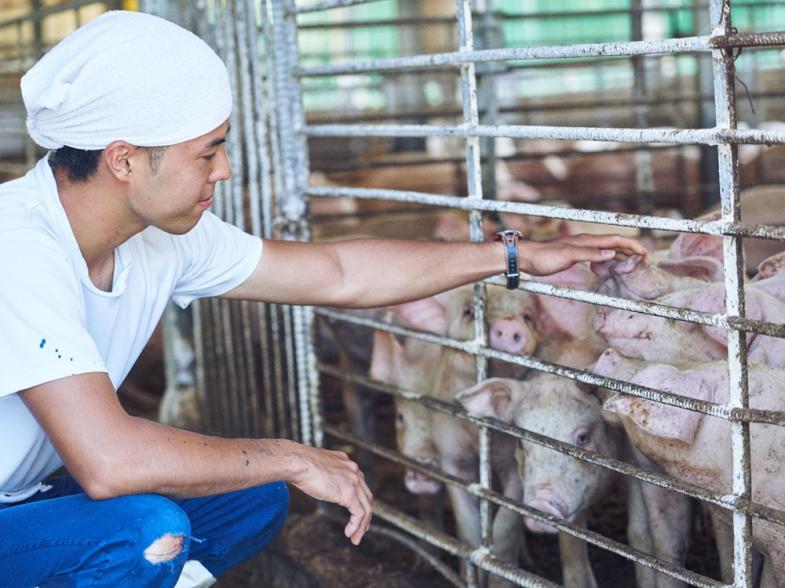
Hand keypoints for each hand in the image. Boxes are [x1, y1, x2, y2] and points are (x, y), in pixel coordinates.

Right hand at [288, 444, 372, 544]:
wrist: (297, 462)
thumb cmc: (300, 464)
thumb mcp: (317, 467)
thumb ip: (325, 474)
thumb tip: (319, 482)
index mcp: (346, 463)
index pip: (360, 484)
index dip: (360, 501)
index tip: (356, 513)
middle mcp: (353, 470)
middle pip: (366, 497)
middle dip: (365, 515)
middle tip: (361, 529)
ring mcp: (353, 481)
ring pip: (366, 507)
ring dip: (362, 525)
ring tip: (355, 538)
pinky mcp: (349, 492)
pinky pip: (359, 513)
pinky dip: (356, 525)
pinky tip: (349, 533)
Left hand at [519, 233, 647, 276]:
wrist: (526, 258)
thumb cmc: (544, 257)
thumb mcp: (567, 257)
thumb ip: (589, 254)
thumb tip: (611, 254)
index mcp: (586, 241)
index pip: (615, 240)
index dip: (631, 245)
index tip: (645, 253)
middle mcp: (586, 242)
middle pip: (614, 243)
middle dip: (630, 249)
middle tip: (644, 259)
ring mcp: (580, 248)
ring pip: (606, 249)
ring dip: (621, 254)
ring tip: (633, 262)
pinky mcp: (574, 255)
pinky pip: (597, 256)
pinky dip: (607, 259)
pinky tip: (609, 265)